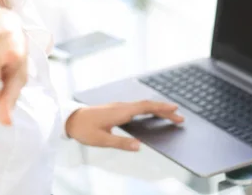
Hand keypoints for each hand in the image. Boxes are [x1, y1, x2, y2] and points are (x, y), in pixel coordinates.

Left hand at [65, 101, 183, 150]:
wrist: (71, 119)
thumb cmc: (84, 129)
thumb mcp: (102, 140)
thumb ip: (121, 143)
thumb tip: (139, 146)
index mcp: (121, 112)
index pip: (145, 107)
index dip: (161, 107)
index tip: (175, 109)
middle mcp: (122, 106)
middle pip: (147, 105)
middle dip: (165, 110)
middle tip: (180, 117)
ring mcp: (119, 106)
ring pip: (143, 105)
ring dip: (158, 109)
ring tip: (171, 116)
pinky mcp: (117, 109)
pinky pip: (137, 107)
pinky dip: (149, 109)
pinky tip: (151, 114)